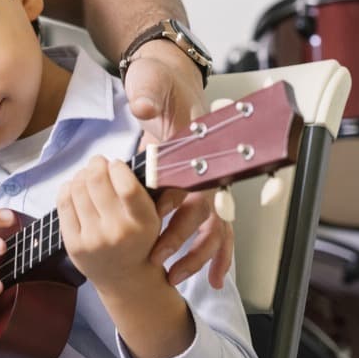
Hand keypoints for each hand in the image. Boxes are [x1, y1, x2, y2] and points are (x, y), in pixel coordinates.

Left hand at [56, 156, 161, 293]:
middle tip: (98, 163)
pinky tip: (74, 188)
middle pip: (97, 181)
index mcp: (143, 223)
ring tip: (87, 176)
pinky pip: (63, 204)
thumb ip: (139, 190)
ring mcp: (93, 239)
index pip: (127, 186)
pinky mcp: (73, 244)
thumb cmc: (138, 239)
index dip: (117, 167)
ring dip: (81, 175)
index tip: (116, 164)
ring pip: (78, 188)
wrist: (125, 278)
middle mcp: (117, 232)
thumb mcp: (151, 217)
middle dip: (96, 164)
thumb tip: (112, 161)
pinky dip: (67, 188)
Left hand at [123, 41, 233, 287]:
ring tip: (175, 276)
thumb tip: (145, 108)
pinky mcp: (193, 187)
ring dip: (197, 255)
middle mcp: (205, 166)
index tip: (162, 232)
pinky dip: (212, 255)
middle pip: (204, 214)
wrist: (166, 78)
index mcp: (198, 145)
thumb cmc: (161, 82)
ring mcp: (201, 179)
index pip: (198, 183)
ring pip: (213, 227)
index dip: (182, 211)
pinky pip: (211, 228)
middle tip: (159, 261)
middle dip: (183, 241)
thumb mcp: (153, 82)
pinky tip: (212, 278)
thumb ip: (151, 95)